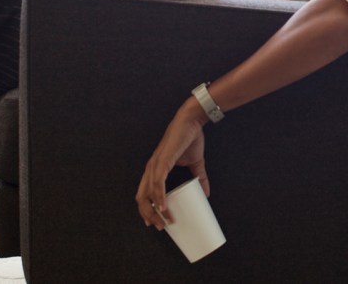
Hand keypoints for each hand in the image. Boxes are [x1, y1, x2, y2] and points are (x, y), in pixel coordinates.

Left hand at [136, 98, 210, 229]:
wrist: (192, 122)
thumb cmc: (190, 139)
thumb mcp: (195, 163)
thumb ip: (200, 178)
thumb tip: (206, 194)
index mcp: (155, 169)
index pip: (144, 193)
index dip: (146, 209)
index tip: (155, 222)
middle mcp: (150, 169)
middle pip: (141, 198)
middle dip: (149, 215)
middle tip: (160, 227)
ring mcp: (154, 165)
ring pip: (147, 194)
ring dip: (155, 211)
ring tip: (165, 222)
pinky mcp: (161, 162)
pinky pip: (157, 184)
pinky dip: (159, 198)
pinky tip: (164, 208)